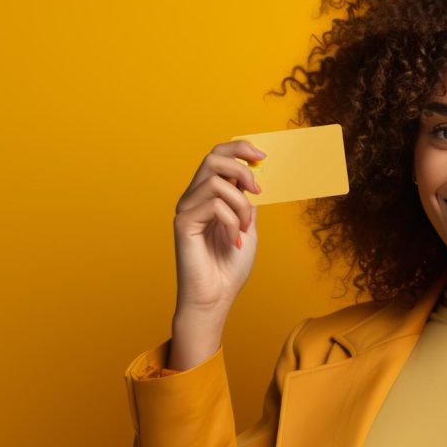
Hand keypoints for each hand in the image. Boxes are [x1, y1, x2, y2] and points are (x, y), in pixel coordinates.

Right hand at [172, 139, 265, 318]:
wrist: (216, 298)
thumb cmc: (229, 267)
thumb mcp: (247, 227)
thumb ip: (247, 201)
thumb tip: (251, 178)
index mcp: (208, 195)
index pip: (217, 156)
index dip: (239, 148)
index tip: (262, 156)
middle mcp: (193, 198)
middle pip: (213, 158)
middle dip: (242, 169)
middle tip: (258, 190)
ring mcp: (186, 209)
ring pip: (218, 182)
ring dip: (241, 205)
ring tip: (244, 229)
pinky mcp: (183, 223)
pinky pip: (214, 205)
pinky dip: (232, 221)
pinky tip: (233, 241)